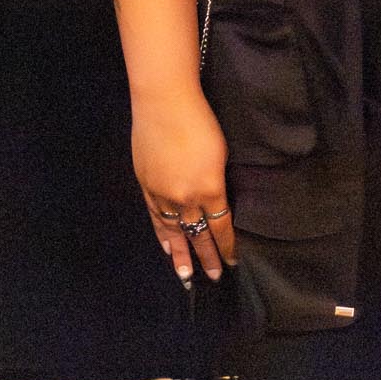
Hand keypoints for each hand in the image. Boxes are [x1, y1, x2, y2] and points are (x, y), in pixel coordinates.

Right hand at [131, 91, 236, 282]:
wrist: (164, 102)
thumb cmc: (200, 119)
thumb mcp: (221, 152)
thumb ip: (217, 180)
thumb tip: (218, 200)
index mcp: (209, 188)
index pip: (221, 227)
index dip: (227, 246)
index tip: (233, 260)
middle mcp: (185, 197)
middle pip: (198, 235)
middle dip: (206, 257)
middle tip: (214, 277)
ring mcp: (163, 193)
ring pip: (174, 232)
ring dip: (180, 254)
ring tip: (185, 274)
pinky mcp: (147, 185)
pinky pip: (156, 218)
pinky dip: (162, 234)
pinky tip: (166, 246)